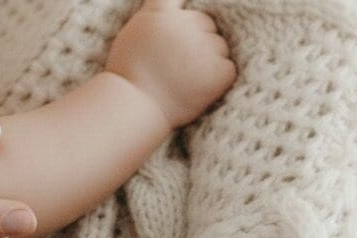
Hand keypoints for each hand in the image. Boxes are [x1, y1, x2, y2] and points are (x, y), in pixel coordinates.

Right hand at [105, 0, 235, 128]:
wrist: (133, 109)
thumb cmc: (128, 77)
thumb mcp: (134, 33)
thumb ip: (155, 14)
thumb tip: (172, 8)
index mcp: (162, 14)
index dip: (182, 15)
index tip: (180, 32)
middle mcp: (186, 24)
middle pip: (206, 25)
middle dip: (196, 42)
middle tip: (176, 67)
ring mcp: (204, 47)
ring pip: (219, 47)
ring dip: (208, 60)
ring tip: (183, 80)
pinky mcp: (218, 71)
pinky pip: (227, 68)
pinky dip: (217, 79)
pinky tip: (196, 89)